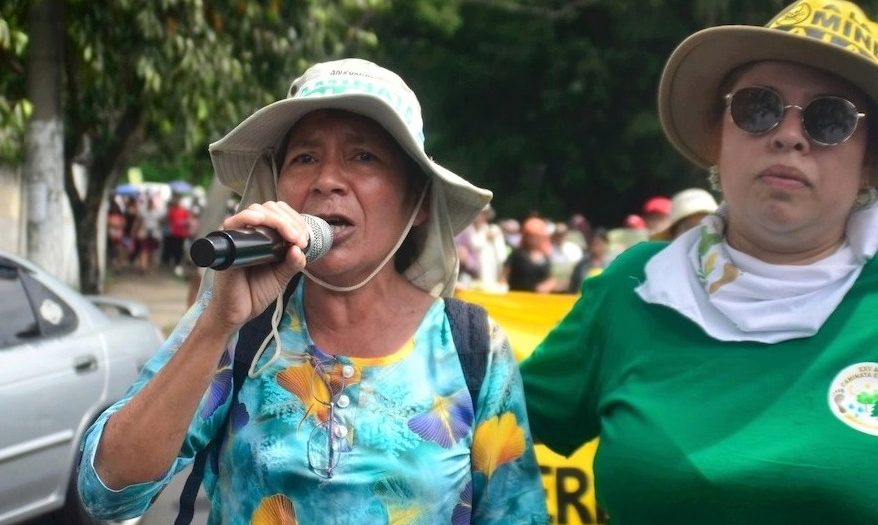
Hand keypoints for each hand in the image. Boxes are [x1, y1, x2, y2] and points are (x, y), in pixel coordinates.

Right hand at [203, 201, 310, 331]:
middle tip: (300, 240)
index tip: (304, 239)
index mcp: (265, 236)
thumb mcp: (281, 276)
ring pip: (256, 211)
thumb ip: (293, 263)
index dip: (295, 220)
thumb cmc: (256, 292)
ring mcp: (236, 236)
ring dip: (277, 219)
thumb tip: (300, 248)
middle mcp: (250, 232)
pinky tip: (259, 220)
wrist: (238, 312)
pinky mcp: (225, 244)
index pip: (280, 213)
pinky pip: (232, 223)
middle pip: (270, 208)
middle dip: (290, 221)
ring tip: (290, 236)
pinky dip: (247, 217)